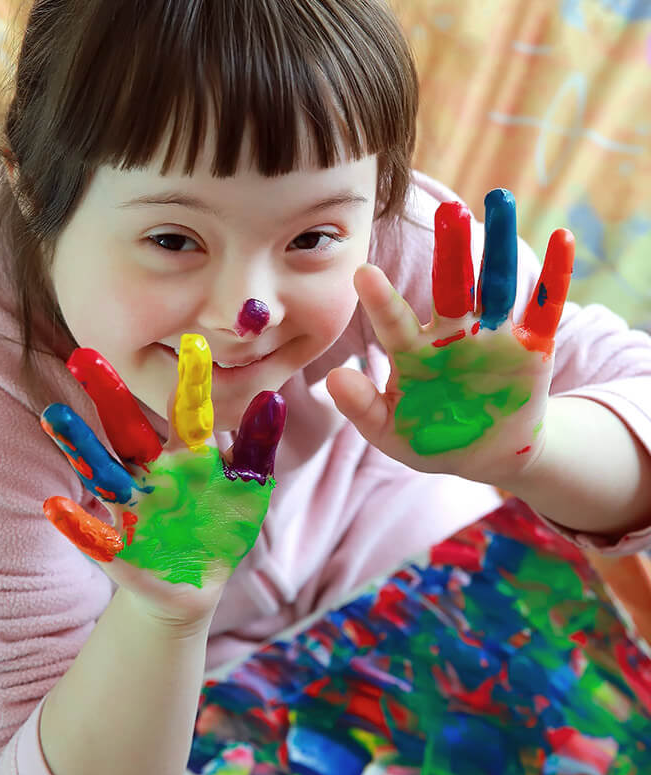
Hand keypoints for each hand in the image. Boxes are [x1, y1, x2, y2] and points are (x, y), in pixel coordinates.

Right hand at [40, 335, 285, 625]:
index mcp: (186, 456)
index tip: (192, 341)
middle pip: (128, 430)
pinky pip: (94, 535)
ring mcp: (132, 508)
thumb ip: (257, 446)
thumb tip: (271, 397)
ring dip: (80, 445)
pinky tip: (55, 508)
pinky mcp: (118, 549)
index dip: (190, 381)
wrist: (197, 583)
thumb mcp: (248, 487)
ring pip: (103, 472)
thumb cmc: (223, 527)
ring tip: (55, 414)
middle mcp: (152, 472)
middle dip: (108, 396)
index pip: (186, 412)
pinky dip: (76, 524)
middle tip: (84, 354)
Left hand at [327, 189, 573, 486]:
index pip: (395, 323)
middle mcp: (451, 334)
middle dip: (450, 251)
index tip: (363, 273)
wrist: (484, 454)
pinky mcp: (531, 346)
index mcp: (413, 353)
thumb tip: (332, 379)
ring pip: (496, 285)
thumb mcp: (391, 431)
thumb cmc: (429, 438)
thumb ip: (362, 408)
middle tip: (447, 211)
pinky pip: (544, 308)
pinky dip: (555, 276)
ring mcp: (492, 337)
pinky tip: (563, 239)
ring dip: (499, 247)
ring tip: (499, 201)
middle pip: (450, 287)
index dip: (381, 301)